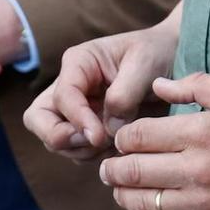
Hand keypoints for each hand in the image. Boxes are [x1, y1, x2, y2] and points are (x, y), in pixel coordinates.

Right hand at [25, 19, 179, 161]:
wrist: (171, 61)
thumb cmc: (155, 53)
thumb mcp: (144, 64)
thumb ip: (124, 93)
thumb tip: (108, 128)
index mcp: (78, 64)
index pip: (62, 96)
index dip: (77, 119)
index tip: (98, 136)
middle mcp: (70, 87)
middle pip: (38, 119)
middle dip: (57, 137)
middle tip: (92, 143)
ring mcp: (76, 111)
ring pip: (56, 140)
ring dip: (82, 150)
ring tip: (116, 142)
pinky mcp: (87, 129)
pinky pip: (78, 152)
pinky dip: (95, 156)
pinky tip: (121, 147)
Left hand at [99, 73, 209, 209]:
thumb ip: (197, 83)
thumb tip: (158, 85)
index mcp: (201, 132)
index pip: (139, 136)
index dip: (123, 137)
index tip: (122, 139)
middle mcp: (196, 170)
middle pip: (133, 171)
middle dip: (113, 168)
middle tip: (108, 167)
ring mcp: (202, 205)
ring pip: (143, 204)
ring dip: (124, 197)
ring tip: (120, 190)